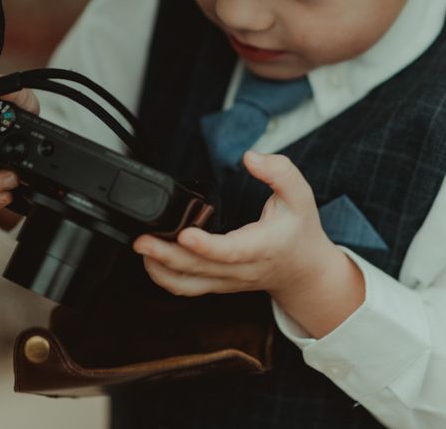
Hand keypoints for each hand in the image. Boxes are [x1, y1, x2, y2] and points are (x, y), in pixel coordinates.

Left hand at [134, 152, 360, 329]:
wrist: (304, 271)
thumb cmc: (299, 231)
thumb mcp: (300, 196)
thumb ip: (279, 172)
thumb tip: (251, 157)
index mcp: (261, 247)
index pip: (231, 251)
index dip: (206, 245)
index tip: (185, 234)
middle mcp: (241, 269)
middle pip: (199, 269)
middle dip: (166, 256)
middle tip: (141, 239)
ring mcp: (226, 281)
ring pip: (188, 284)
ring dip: (160, 269)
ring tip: (141, 247)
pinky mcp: (216, 283)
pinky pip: (187, 288)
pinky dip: (164, 277)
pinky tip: (150, 259)